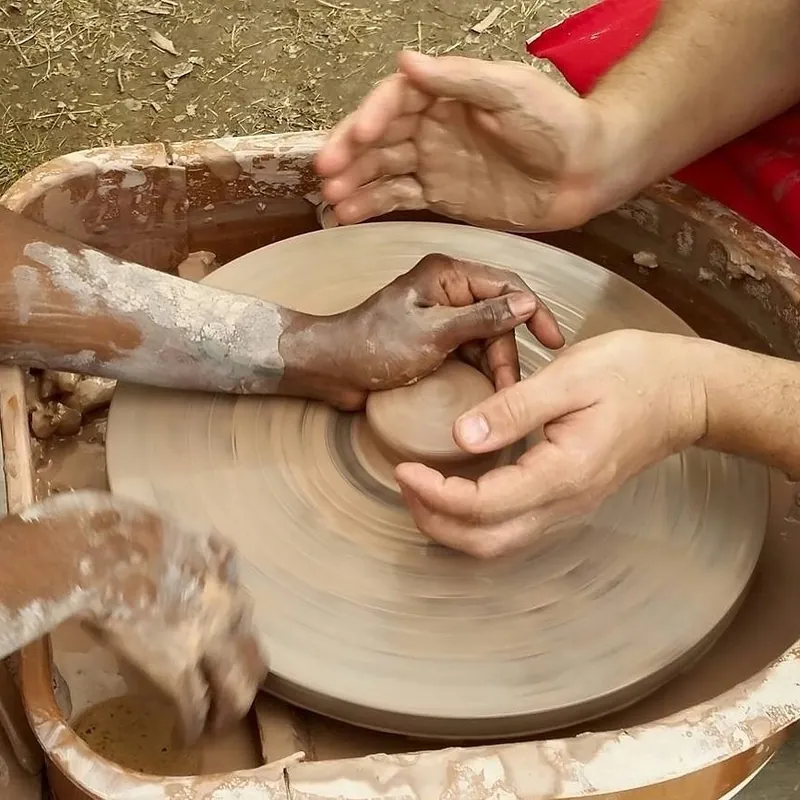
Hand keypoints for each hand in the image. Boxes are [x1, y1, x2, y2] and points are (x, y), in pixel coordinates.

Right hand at [2, 491, 266, 742]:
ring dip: (226, 714)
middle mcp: (228, 614)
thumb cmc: (132, 538)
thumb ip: (209, 555)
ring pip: (234, 692)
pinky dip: (191, 727)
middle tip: (232, 700)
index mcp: (227, 582)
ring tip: (214, 727)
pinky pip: (193, 709)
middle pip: (254, 662)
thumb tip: (214, 555)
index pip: (247, 622)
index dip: (239, 644)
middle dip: (244, 684)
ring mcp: (206, 644)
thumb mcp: (187, 537)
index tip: (229, 655)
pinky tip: (185, 736)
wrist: (104, 557)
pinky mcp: (177, 671)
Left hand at [290, 253, 563, 408]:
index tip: (553, 341)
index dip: (534, 312)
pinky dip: (479, 370)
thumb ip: (482, 318)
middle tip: (511, 387)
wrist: (332, 369)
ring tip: (501, 395)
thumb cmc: (374, 346)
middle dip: (508, 350)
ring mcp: (441, 316)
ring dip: (495, 364)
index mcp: (448, 275)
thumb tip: (527, 303)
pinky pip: (468, 351)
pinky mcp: (434, 340)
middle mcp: (448, 290)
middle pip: (498, 316)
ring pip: (486, 337)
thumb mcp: (434, 333)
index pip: (507, 285)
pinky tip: (486, 392)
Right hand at [315, 51, 614, 231]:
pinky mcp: (440, 196)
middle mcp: (432, 126)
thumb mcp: (509, 90)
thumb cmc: (557, 123)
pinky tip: (350, 214)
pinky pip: (399, 199)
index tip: (360, 136)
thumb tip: (406, 62)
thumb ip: (457, 79)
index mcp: (445, 94)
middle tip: (327, 171)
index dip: (372, 116)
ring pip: (383, 171)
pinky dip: (373, 206)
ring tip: (331, 198)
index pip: (395, 100)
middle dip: (351, 153)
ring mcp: (433, 162)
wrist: (584, 172)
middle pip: (379, 137)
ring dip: (355, 183)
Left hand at [394, 330, 708, 557]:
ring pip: (498, 543)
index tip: (405, 468)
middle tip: (405, 483)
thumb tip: (460, 436)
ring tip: (422, 489)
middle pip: (484, 542)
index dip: (434, 493)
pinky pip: (514, 528)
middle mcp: (565, 503)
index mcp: (563, 473)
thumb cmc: (633, 375)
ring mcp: (568, 507)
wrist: (685, 392)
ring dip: (452, 526)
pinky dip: (476, 520)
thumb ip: (513, 408)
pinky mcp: (568, 499)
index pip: (482, 505)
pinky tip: (459, 490)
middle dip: (434, 521)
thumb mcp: (570, 377)